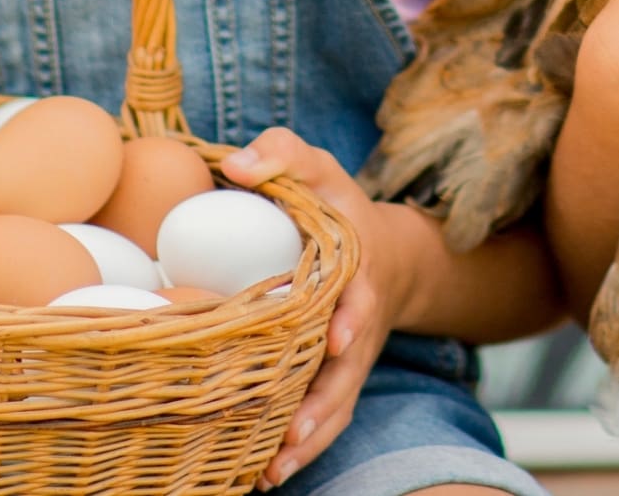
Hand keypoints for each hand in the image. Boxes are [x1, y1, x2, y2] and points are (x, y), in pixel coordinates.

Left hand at [222, 128, 422, 489]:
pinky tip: (269, 474)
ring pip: (338, 405)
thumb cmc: (337, 207)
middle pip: (349, 369)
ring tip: (274, 469)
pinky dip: (305, 447)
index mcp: (357, 268)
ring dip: (311, 439)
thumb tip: (234, 165)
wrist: (385, 254)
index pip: (359, 295)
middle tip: (296, 430)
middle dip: (326, 402)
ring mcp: (351, 358)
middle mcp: (358, 320)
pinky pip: (328, 419)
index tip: (337, 341)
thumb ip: (282, 154)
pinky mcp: (339, 380)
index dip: (350, 318)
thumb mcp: (317, 170)